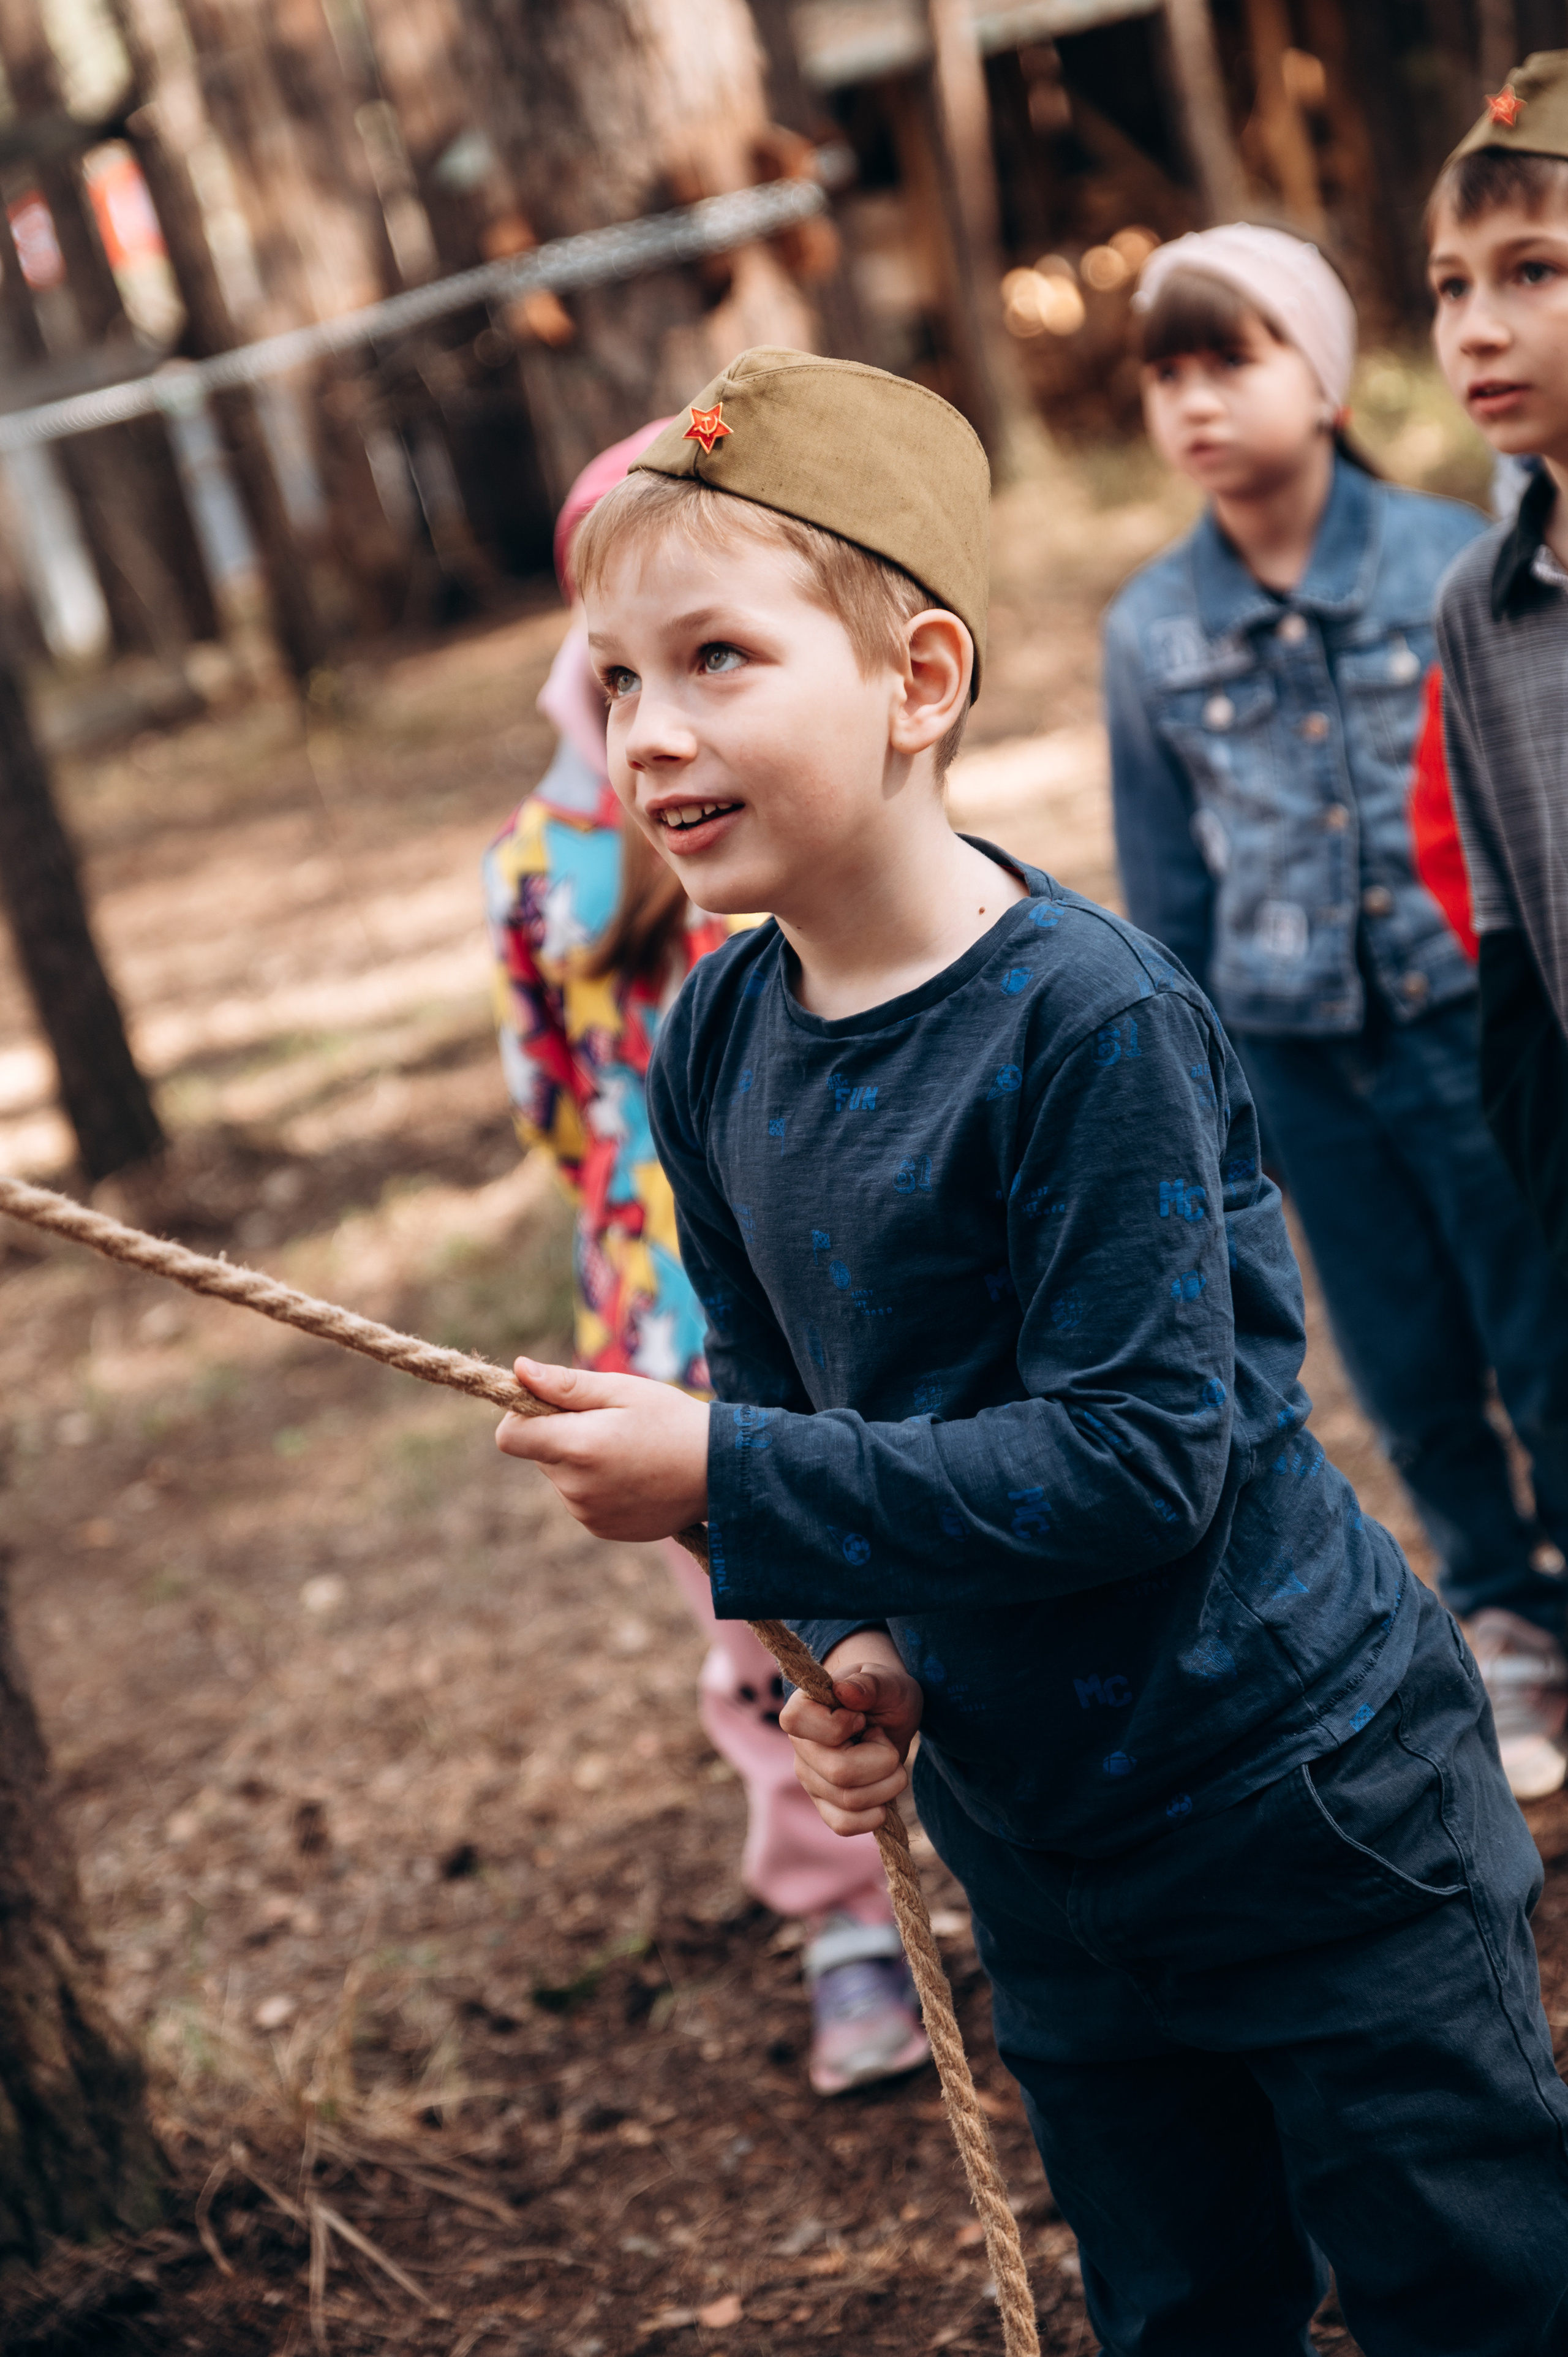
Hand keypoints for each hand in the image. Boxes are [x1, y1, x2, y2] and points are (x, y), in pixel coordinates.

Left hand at [495, 1357, 708, 1539]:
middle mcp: (576, 1488)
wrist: (721, 1473)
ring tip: (629, 1450)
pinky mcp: (602, 1528)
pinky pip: (581, 1499)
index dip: (522, 1416)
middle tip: (610, 1424)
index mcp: (577, 1448)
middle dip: (561, 1435)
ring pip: (561, 1477)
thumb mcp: (623, 1390)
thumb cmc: (672, 1421)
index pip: (510, 1436)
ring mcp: (588, 1514)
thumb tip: (519, 1370)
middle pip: (538, 1454)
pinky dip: (597, 1485)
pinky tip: (634, 1475)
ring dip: (580, 1461)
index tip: (551, 1405)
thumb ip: (566, 1385)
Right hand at [779, 1632, 923, 1835]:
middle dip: (882, 1759)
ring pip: (850, 1801)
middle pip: (839, 1772)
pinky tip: (882, 1791)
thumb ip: (869, 1684)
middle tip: (884, 1741)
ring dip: (888, 1783)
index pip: (799, 1723)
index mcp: (803, 1710)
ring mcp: (811, 1780)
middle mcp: (800, 1748)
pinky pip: (845, 1825)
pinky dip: (875, 1813)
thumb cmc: (885, 1695)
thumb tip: (844, 1692)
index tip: (861, 1717)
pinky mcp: (825, 1806)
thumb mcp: (887, 1681)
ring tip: (888, 1761)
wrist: (890, 1718)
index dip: (840, 1724)